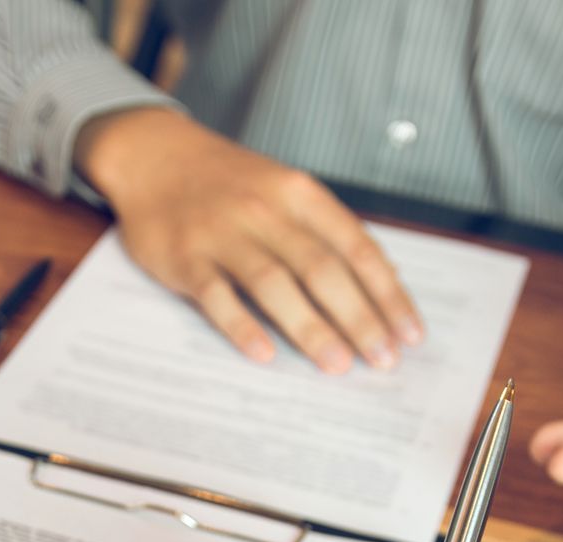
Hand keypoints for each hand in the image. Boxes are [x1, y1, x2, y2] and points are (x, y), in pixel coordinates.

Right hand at [75, 107, 422, 372]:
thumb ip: (328, 231)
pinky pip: (216, 296)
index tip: (409, 333)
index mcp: (300, 194)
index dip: (388, 294)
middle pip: (322, 269)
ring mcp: (223, 234)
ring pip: (274, 284)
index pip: (357, 248)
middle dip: (359, 318)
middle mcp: (265, 211)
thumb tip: (384, 276)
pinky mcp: (185, 257)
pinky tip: (266, 354)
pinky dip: (241, 326)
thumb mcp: (285, 189)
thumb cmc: (229, 183)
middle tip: (382, 360)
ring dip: (310, 328)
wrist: (154, 156)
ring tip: (338, 365)